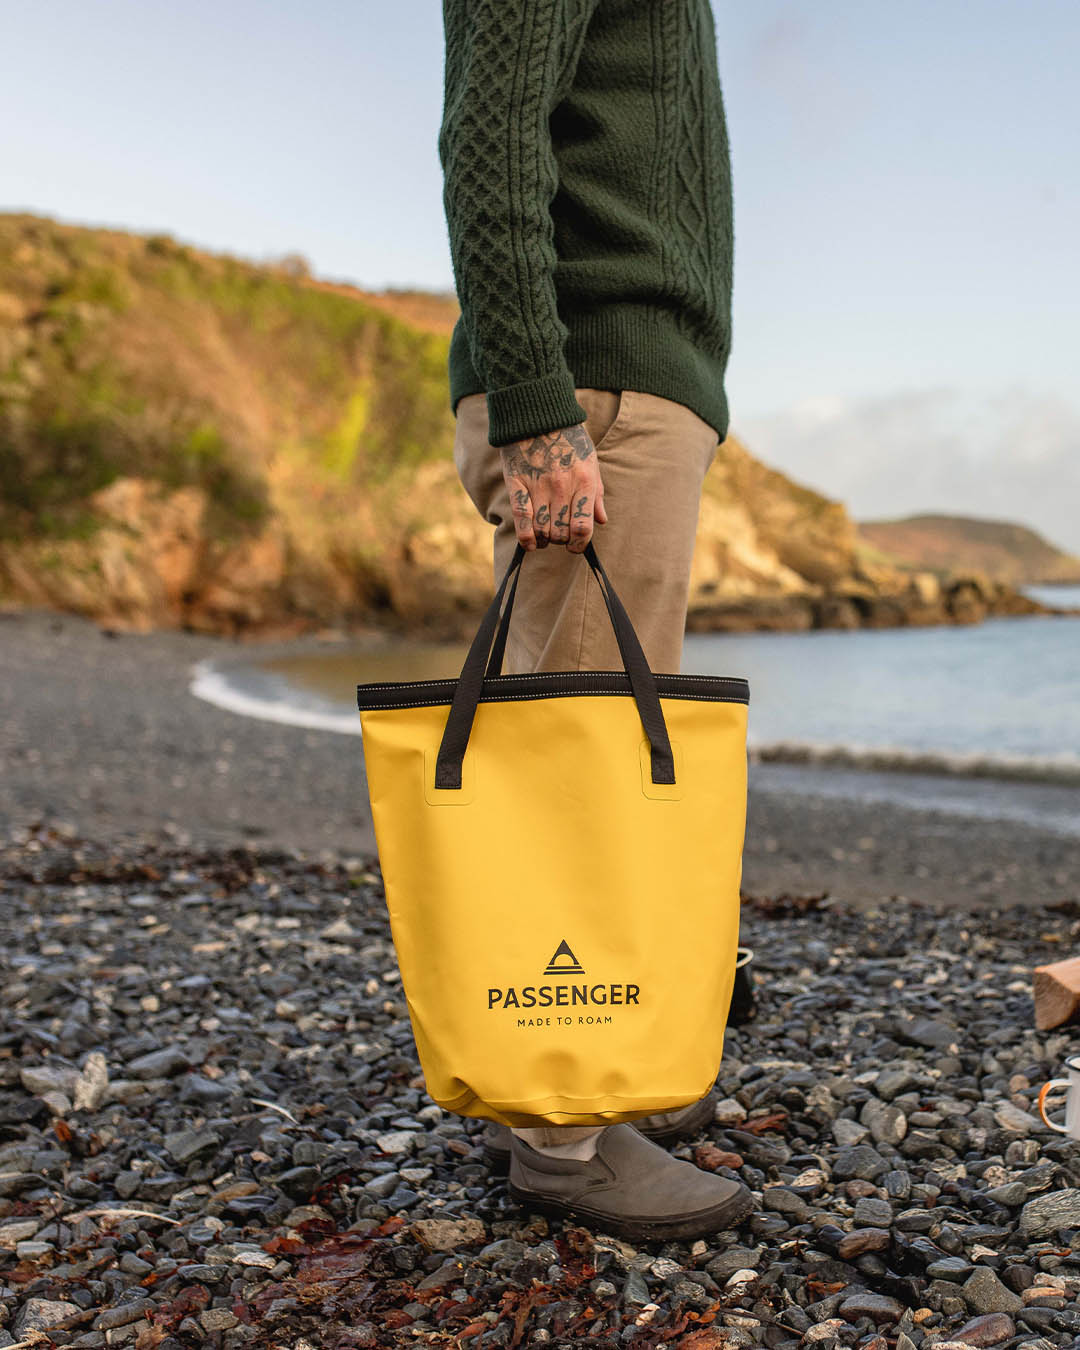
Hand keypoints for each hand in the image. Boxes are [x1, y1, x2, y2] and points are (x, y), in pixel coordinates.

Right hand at [499, 422, 606, 552]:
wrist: (539, 415)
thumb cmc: (569, 440)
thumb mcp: (591, 463)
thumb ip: (596, 493)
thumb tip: (601, 520)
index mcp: (585, 483)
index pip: (583, 528)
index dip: (579, 545)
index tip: (575, 546)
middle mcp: (562, 487)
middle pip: (561, 533)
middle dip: (560, 541)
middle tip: (558, 535)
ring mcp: (539, 486)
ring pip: (542, 530)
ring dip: (544, 540)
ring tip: (544, 537)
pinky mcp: (517, 483)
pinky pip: (521, 518)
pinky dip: (525, 537)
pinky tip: (529, 542)